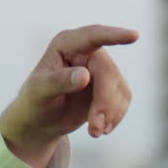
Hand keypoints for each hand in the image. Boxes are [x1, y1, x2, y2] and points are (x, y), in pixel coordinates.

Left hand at [0, 25, 137, 167]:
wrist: (39, 121)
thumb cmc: (33, 101)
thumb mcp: (38, 92)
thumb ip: (59, 82)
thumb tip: (85, 75)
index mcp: (66, 44)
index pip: (93, 36)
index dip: (114, 35)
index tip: (134, 36)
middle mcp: (86, 51)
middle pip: (107, 71)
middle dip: (104, 102)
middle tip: (95, 128)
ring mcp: (100, 67)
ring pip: (119, 87)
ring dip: (110, 113)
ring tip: (94, 132)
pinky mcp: (110, 85)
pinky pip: (124, 98)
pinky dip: (115, 116)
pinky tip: (101, 128)